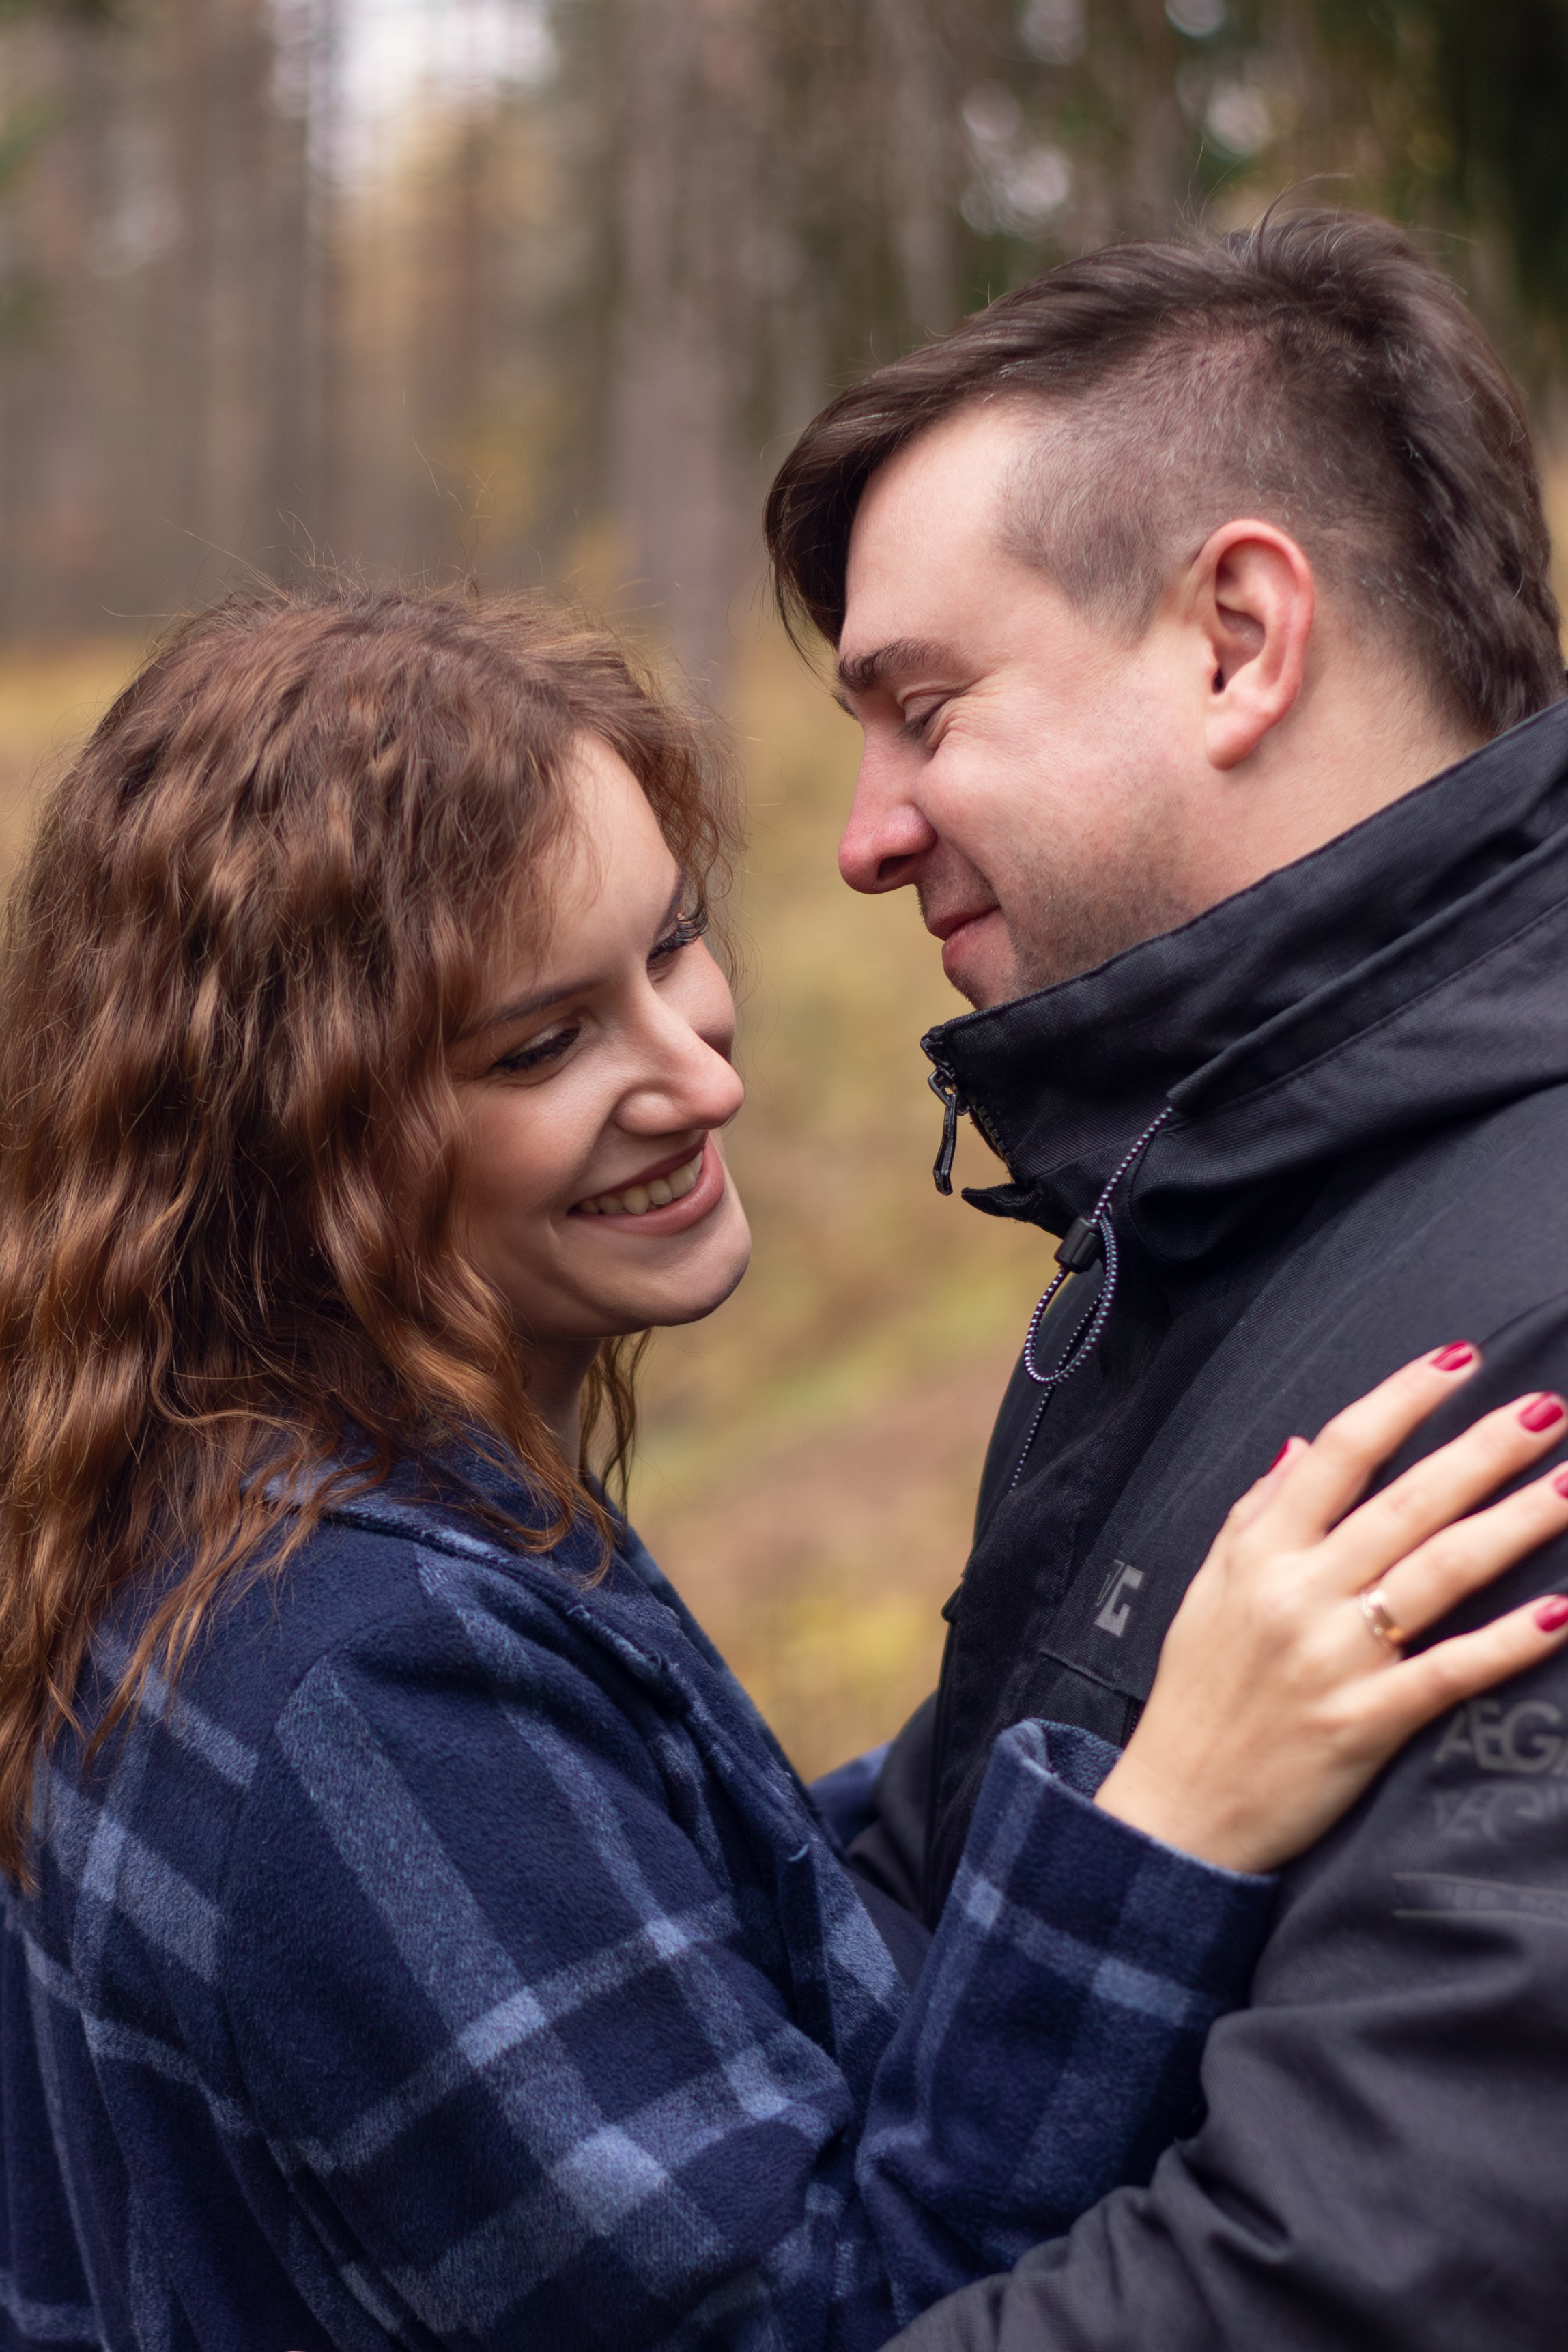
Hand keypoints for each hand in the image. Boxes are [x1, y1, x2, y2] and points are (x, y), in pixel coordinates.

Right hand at [1094, 1345, 1567, 1873]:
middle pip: (1406, 1504)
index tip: (1459, 1361)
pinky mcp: (1364, 1725)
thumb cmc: (1197, 1694)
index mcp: (1261, 1552)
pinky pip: (1448, 1673)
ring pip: (1438, 1575)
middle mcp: (1298, 1595)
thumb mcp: (1208, 1588)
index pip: (1342, 1453)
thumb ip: (1256, 1513)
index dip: (1403, 1400)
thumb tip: (1302, 1446)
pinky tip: (1561, 1612)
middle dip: (1483, 1451)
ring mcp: (1333, 1660)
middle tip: (1547, 1410)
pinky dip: (1507, 1643)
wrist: (1178, 1809)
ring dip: (1514, 1526)